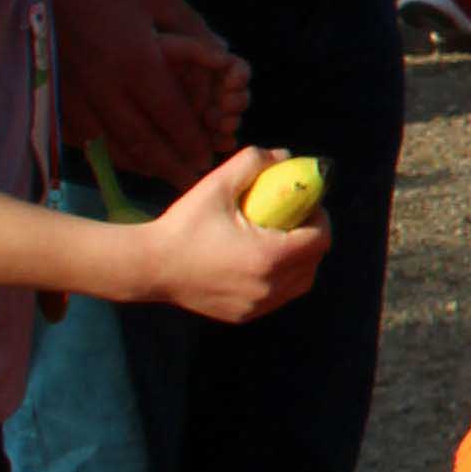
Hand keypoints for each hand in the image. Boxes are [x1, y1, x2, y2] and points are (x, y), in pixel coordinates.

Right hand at [53, 0, 247, 191]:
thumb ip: (196, 34)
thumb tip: (225, 61)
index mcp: (137, 61)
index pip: (170, 115)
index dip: (190, 142)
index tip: (207, 159)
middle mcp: (106, 84)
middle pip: (141, 140)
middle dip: (169, 165)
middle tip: (190, 179)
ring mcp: (77, 92)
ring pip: (110, 143)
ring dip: (139, 164)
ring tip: (161, 174)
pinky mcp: (58, 92)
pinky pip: (83, 134)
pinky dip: (105, 150)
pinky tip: (123, 157)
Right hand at [128, 148, 328, 325]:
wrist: (149, 266)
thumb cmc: (183, 225)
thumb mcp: (217, 185)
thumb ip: (253, 162)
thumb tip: (284, 155)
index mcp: (269, 256)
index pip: (320, 239)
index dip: (320, 218)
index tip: (307, 204)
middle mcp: (269, 286)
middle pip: (313, 262)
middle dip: (312, 237)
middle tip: (295, 218)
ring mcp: (257, 305)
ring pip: (299, 283)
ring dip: (300, 260)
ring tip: (281, 239)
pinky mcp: (244, 316)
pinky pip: (277, 297)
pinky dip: (280, 279)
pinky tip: (262, 261)